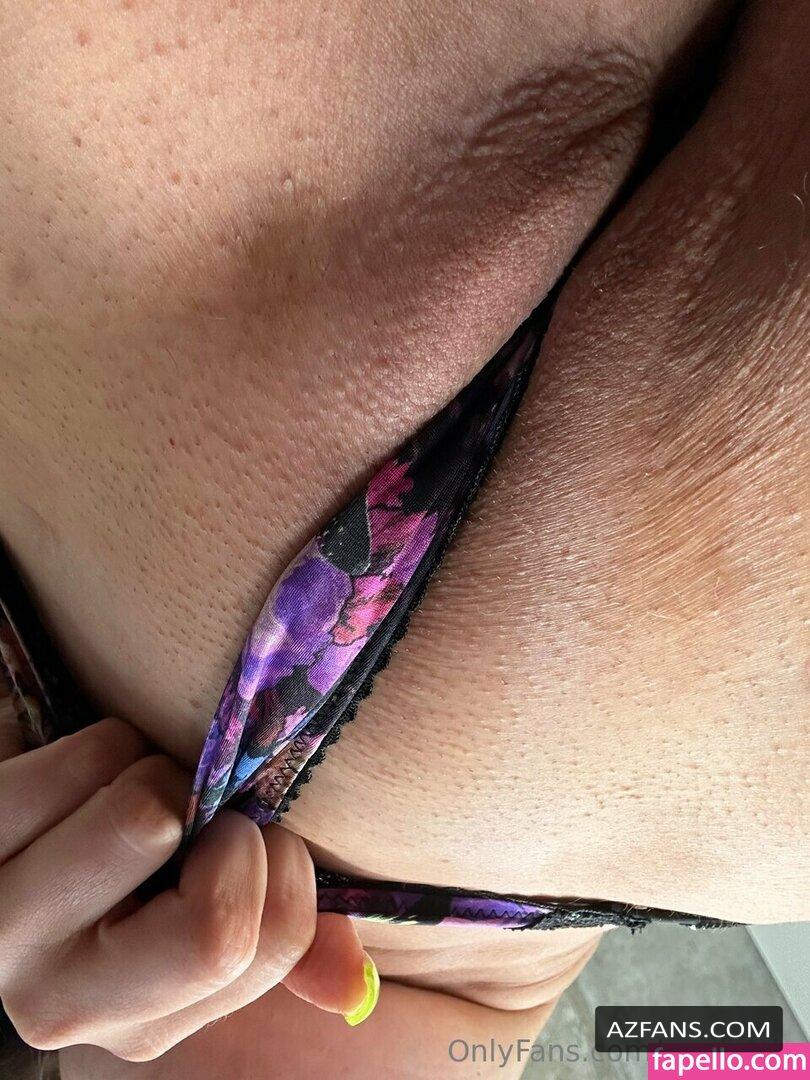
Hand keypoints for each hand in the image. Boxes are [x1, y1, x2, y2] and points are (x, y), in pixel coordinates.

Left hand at [0, 715, 375, 1061]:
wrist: (18, 835)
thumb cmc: (125, 874)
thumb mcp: (200, 919)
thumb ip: (282, 945)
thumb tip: (352, 984)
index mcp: (140, 1023)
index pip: (263, 951)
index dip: (285, 866)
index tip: (252, 839)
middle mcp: (59, 1001)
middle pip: (212, 928)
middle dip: (232, 830)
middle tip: (202, 813)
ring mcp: (5, 926)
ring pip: (147, 816)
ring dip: (164, 776)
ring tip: (131, 792)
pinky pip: (93, 758)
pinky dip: (112, 744)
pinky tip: (83, 778)